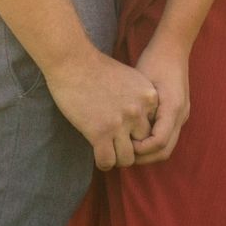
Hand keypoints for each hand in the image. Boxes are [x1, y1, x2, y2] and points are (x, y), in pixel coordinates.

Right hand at [50, 51, 159, 172]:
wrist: (72, 61)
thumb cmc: (96, 67)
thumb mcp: (130, 79)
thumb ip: (140, 98)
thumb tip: (142, 119)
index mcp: (149, 97)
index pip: (154, 128)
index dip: (140, 133)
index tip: (127, 133)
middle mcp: (138, 111)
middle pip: (143, 144)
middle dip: (131, 148)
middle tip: (118, 146)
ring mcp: (120, 123)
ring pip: (127, 158)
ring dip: (117, 158)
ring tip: (108, 153)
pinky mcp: (100, 133)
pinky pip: (108, 161)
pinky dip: (103, 163)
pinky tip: (98, 156)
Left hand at [130, 35, 192, 163]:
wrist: (172, 48)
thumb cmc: (154, 61)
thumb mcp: (141, 83)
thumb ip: (138, 107)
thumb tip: (124, 131)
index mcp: (172, 108)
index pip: (158, 143)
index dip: (140, 150)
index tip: (122, 146)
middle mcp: (181, 115)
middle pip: (165, 150)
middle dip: (143, 158)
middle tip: (122, 156)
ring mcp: (182, 115)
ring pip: (167, 145)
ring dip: (148, 152)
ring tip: (127, 149)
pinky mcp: (178, 113)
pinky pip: (167, 136)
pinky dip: (152, 142)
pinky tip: (135, 137)